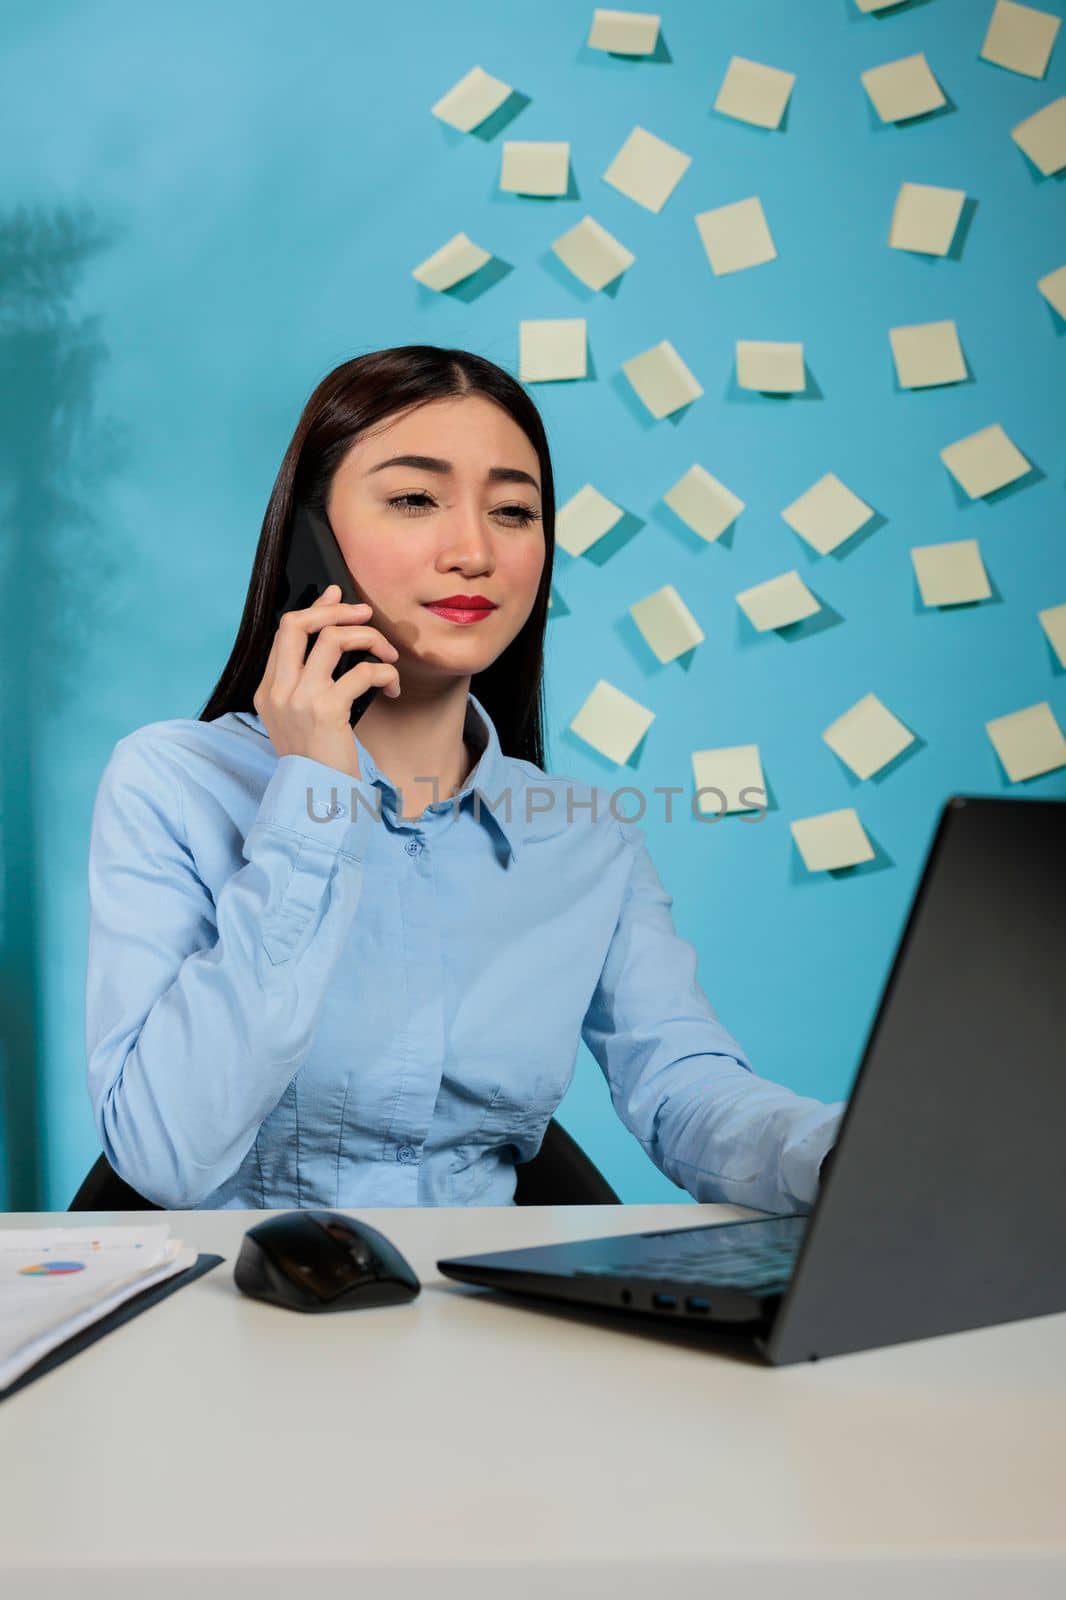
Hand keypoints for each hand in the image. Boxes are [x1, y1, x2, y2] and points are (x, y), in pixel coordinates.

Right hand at [253, 583, 400, 779]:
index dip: (315, 608)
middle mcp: (278, 690)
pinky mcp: (326, 710)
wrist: (318, 798)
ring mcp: (299, 699)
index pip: (286, 632)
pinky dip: (386, 673)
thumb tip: (331, 639)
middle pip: (298, 624)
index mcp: (269, 690)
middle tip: (365, 614)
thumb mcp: (303, 719)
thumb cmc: (319, 761)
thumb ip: (309, 683)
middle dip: (336, 610)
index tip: (338, 597)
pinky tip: (393, 687)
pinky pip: (363, 672)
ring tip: (388, 654)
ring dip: (369, 638)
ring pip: (333, 639)